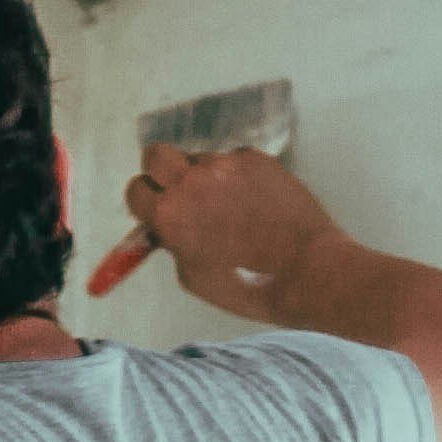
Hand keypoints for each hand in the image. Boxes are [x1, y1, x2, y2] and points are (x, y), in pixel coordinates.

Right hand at [111, 144, 336, 322]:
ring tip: (231, 206)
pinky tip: (255, 202)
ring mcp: (224, 165)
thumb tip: (170, 230)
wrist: (306, 271)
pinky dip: (238, 177)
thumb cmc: (250, 285)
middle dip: (161, 171)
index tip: (155, 208)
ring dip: (205, 177)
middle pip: (156, 155)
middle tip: (178, 189)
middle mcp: (191, 182)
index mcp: (170, 216)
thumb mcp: (196, 279)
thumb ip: (174, 246)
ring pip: (199, 159)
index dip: (146, 201)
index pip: (135, 190)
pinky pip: (234, 161)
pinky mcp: (253, 158)